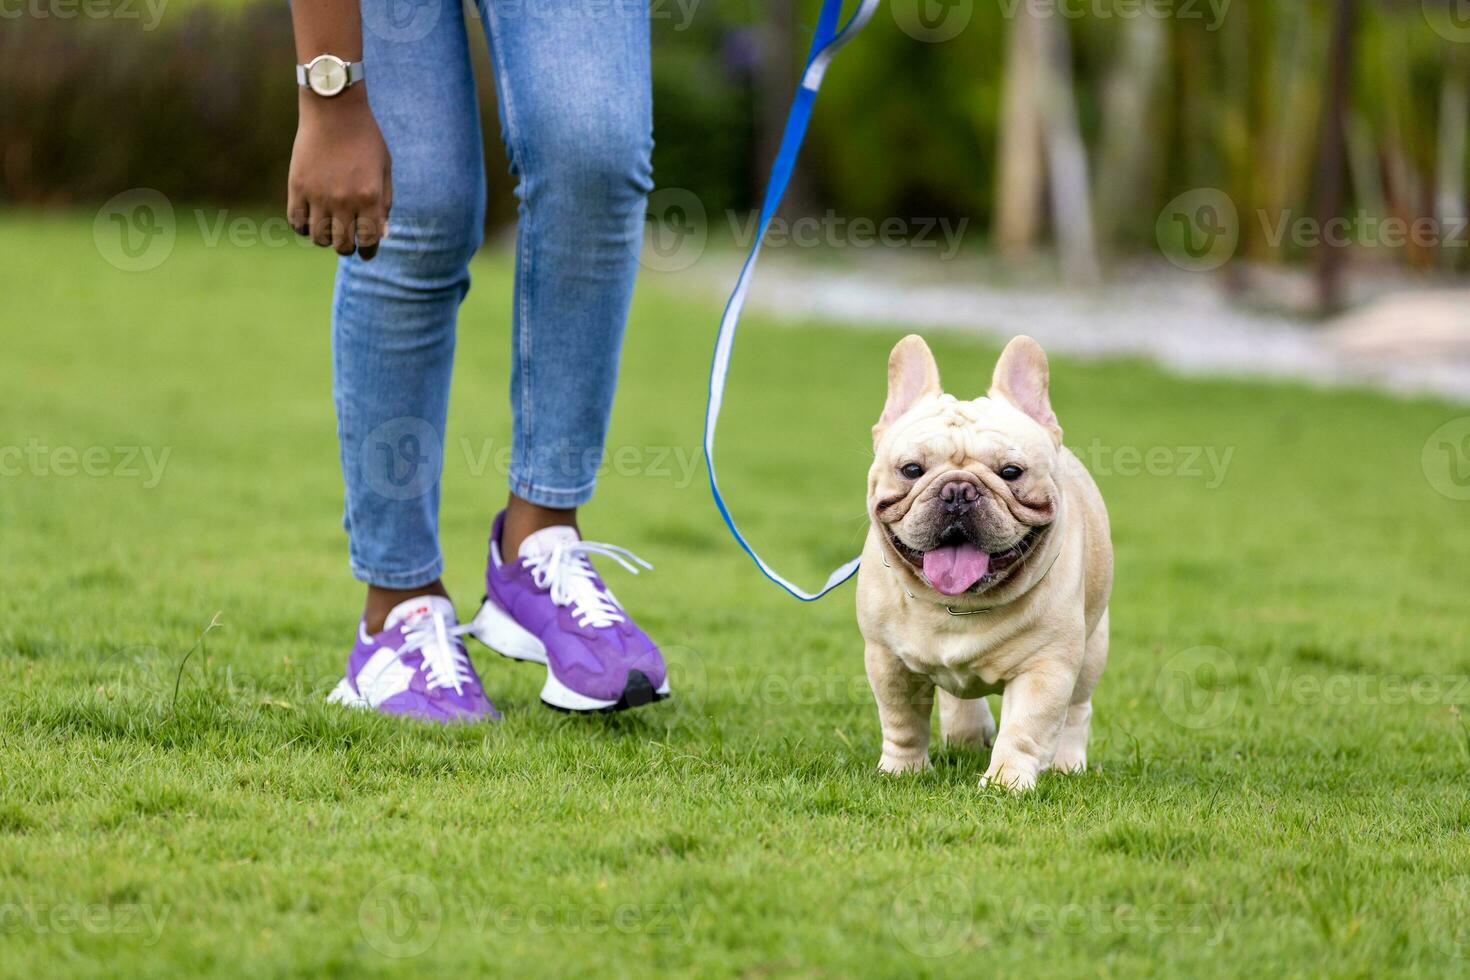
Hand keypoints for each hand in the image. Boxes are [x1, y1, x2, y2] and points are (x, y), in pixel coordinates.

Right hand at [287, 88, 392, 259]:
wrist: (334, 110)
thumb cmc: (365, 139)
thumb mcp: (384, 169)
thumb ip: (384, 203)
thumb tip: (381, 235)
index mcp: (370, 197)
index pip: (369, 241)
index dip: (369, 252)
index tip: (366, 252)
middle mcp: (344, 200)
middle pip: (343, 245)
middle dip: (347, 248)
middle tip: (347, 242)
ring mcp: (318, 195)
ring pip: (319, 238)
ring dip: (325, 239)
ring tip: (329, 229)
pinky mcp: (297, 187)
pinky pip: (296, 222)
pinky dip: (303, 227)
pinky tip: (310, 221)